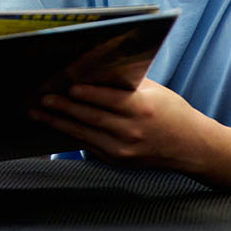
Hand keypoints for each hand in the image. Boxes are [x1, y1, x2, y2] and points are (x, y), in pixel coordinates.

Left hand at [30, 78, 205, 169]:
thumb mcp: (155, 91)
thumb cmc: (172, 113)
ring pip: (84, 134)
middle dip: (63, 107)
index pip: (109, 100)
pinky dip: (71, 134)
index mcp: (142, 109)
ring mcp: (124, 150)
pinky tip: (56, 124)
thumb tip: (95, 70)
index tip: (66, 86)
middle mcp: (132, 132)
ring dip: (59, 122)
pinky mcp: (117, 161)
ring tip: (39, 112)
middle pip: (91, 118)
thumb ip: (126, 83)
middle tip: (42, 98)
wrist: (191, 148)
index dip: (86, 94)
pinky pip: (89, 146)